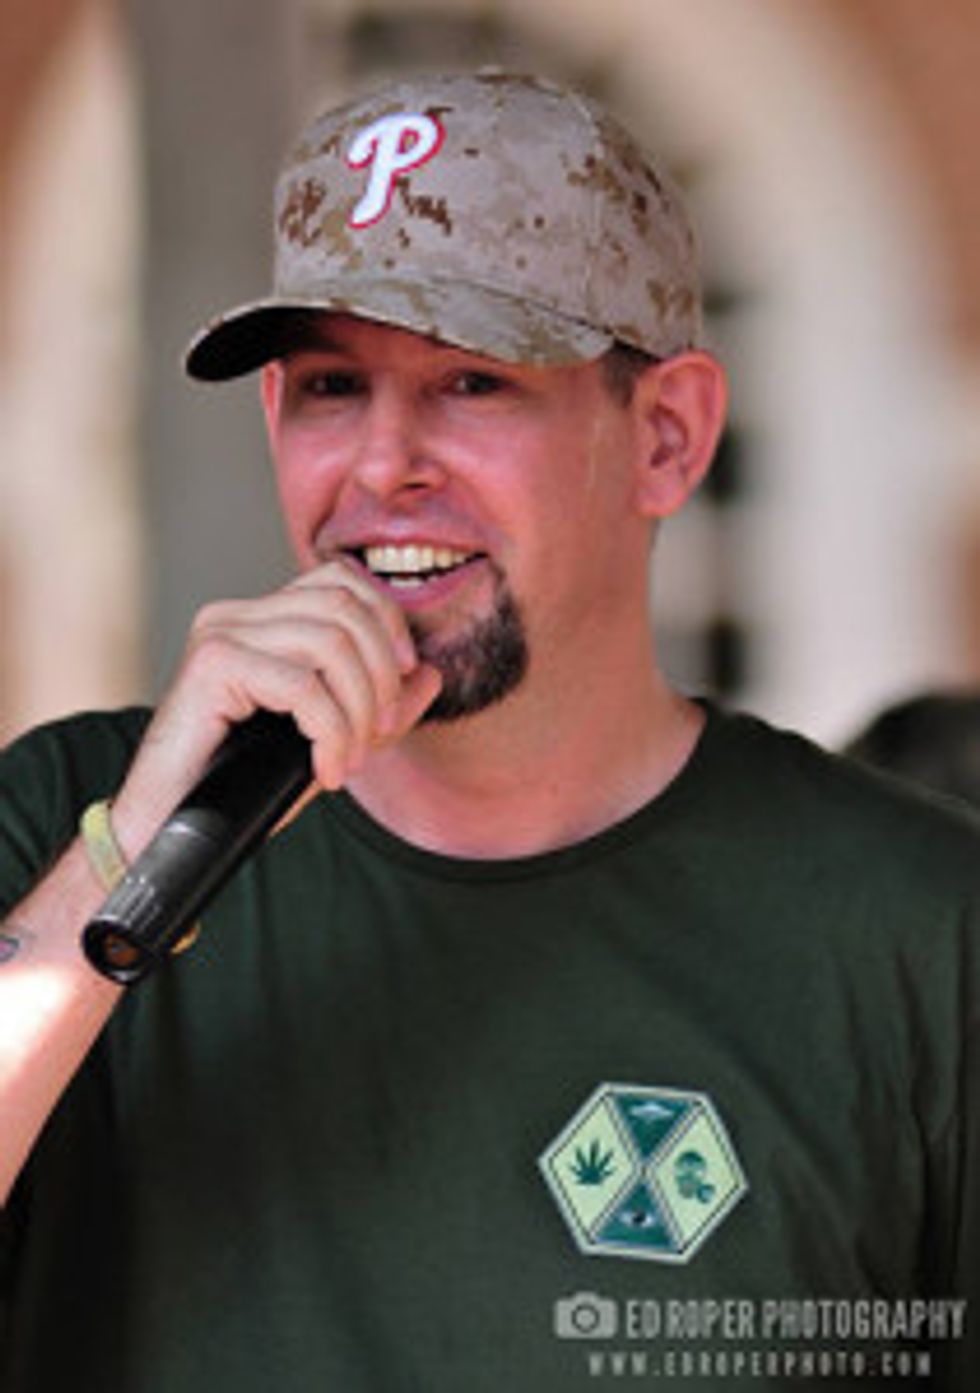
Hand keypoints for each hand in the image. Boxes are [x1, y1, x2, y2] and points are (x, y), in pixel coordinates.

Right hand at [110, 558, 441, 853]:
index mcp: (261, 617)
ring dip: (358, 711)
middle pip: (345, 606)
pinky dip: (330, 733)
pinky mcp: (211, 664)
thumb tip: (430, 673)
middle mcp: (237, 614)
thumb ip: (379, 708)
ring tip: (349, 758)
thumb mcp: (328, 740)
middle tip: (377, 733)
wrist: (169, 829)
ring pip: (330, 644)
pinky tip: (327, 771)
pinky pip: (302, 686)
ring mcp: (220, 633)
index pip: (342, 581)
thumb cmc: (240, 786)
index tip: (403, 679)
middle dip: (381, 674)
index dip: (388, 621)